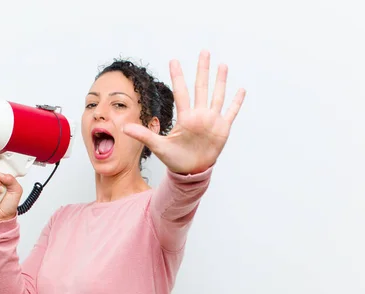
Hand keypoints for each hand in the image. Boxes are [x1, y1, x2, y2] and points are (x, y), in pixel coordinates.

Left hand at [123, 50, 245, 174]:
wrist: (190, 171)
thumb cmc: (175, 159)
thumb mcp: (158, 146)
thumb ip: (143, 135)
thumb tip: (124, 128)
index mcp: (185, 117)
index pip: (181, 92)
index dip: (178, 76)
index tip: (173, 60)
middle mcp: (199, 115)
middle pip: (201, 87)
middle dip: (203, 69)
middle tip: (204, 51)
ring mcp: (211, 120)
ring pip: (217, 95)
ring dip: (220, 80)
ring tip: (222, 65)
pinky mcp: (222, 128)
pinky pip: (230, 112)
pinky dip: (236, 102)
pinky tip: (240, 89)